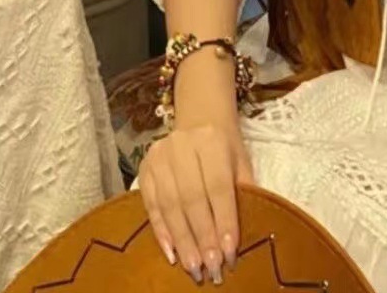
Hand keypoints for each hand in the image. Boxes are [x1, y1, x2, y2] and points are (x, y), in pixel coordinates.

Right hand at [138, 103, 253, 284]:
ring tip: (193, 267)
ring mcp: (159, 156)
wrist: (199, 118)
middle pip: (192, 198)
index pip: (218, 186)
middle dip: (202, 236)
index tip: (229, 252)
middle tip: (210, 267)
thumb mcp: (240, 160)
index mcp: (211, 140)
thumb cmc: (224, 146)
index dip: (224, 220)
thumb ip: (242, 190)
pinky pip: (151, 205)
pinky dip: (162, 232)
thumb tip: (239, 234)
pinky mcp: (145, 168)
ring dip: (182, 240)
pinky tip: (172, 253)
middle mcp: (182, 145)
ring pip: (170, 205)